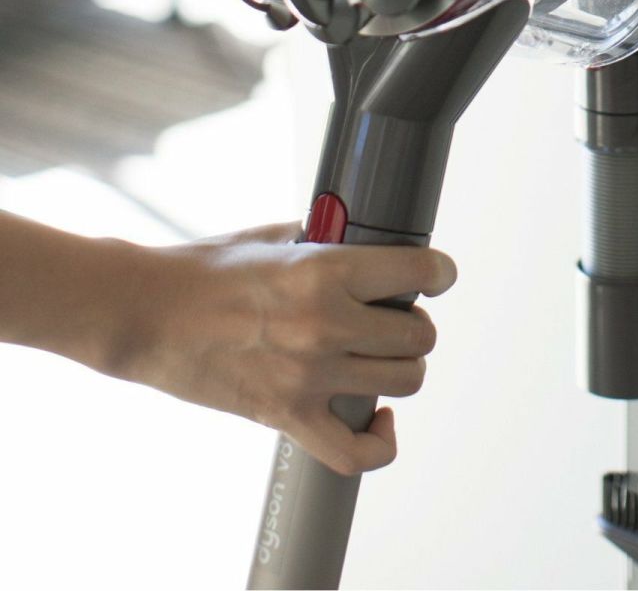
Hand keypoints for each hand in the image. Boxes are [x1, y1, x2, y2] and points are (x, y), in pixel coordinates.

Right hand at [109, 223, 456, 474]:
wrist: (147, 315)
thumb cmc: (204, 269)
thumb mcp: (274, 236)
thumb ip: (325, 240)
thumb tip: (361, 237)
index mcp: (324, 271)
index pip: (416, 271)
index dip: (439, 272)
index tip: (438, 275)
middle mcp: (324, 324)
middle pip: (418, 335)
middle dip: (415, 322)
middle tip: (396, 316)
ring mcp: (308, 376)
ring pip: (404, 381)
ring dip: (403, 368)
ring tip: (385, 356)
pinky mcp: (287, 417)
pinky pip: (355, 453)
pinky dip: (381, 442)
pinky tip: (381, 418)